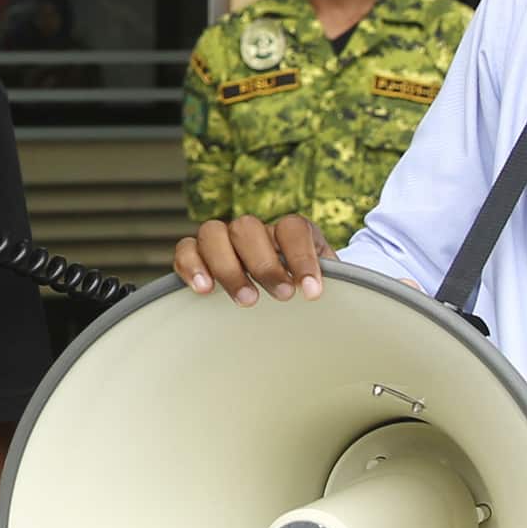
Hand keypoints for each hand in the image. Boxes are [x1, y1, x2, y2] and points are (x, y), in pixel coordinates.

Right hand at [173, 214, 329, 302]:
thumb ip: (332, 284)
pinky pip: (185, 250)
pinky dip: (192, 266)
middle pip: (247, 227)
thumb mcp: (322, 286)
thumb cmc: (301, 292)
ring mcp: (222, 240)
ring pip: (213, 233)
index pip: (292, 228)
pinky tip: (204, 290)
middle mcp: (253, 230)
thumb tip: (341, 293)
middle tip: (281, 295)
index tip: (312, 292)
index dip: (302, 257)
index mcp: (288, 232)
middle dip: (264, 264)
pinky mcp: (196, 256)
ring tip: (246, 300)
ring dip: (229, 267)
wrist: (281, 296)